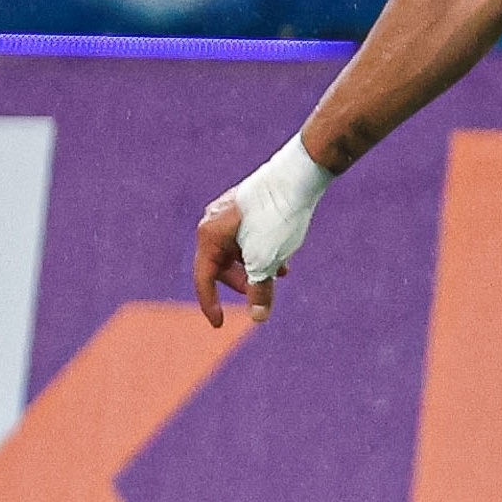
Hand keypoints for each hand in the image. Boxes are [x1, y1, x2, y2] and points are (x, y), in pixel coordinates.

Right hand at [193, 194, 283, 327]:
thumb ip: (260, 291)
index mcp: (208, 235)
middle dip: (243, 283)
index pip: (204, 278)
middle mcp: (213, 222)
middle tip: (263, 294)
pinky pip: (248, 237)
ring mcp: (229, 212)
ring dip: (257, 267)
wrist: (298, 176)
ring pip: (238, 250)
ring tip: (282, 273)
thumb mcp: (267, 261)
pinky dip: (263, 251)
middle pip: (220, 265)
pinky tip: (284, 257)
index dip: (211, 305)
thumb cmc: (276, 218)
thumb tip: (258, 318)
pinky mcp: (248, 206)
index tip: (220, 325)